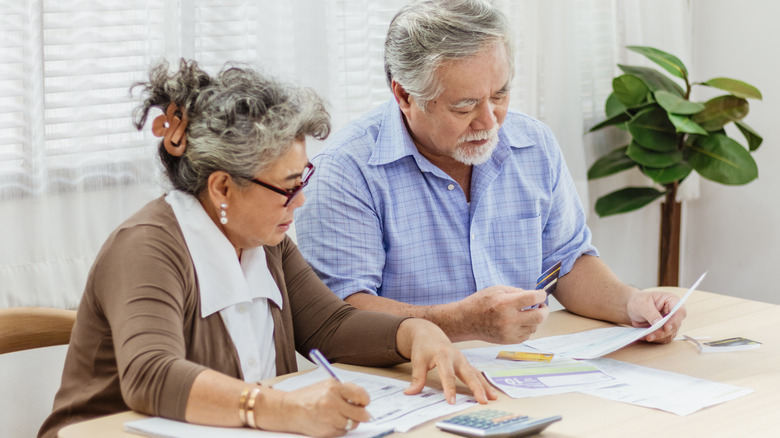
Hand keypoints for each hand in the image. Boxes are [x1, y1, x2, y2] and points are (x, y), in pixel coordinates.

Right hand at [256, 379, 370, 436]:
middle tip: (362, 414)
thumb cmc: (308, 396)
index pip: (361, 396)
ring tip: (339, 416)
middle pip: (360, 414)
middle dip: (363, 415)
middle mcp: (331, 402)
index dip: (365, 401)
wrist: (289, 409)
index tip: (364, 402)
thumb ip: (345, 390)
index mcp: (333, 387)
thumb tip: (363, 400)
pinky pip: (342, 432)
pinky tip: (331, 422)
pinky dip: (340, 428)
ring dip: (350, 422)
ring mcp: (328, 418)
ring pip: (352, 424)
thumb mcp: (326, 385)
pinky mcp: (326, 431)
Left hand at [397, 319, 498, 403]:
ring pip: (476, 374)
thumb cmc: (423, 347)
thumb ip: (417, 378)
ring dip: (485, 386)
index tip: (452, 401)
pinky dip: (484, 383)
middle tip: (482, 401)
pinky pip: (476, 373)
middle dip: (476, 388)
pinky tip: (491, 393)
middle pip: (468, 373)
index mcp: (443, 355)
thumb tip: (410, 393)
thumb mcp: (417, 360)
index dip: (449, 388)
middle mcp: (456, 357)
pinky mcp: (465, 363)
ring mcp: (462, 360)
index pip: (447, 374)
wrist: (429, 333)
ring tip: (493, 398)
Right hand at [455, 285, 549, 342]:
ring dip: (534, 319)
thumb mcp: (496, 289)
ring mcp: (509, 332)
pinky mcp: (508, 340)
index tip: (540, 294)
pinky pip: (526, 335)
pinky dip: (527, 328)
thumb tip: (533, 297)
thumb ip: (516, 291)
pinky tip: (519, 322)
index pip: (533, 298)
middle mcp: (509, 319)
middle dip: (544, 309)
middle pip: (540, 317)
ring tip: (527, 314)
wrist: (465, 321)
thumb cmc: (480, 303)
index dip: (541, 294)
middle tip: (541, 306)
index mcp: (506, 303)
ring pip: (534, 327)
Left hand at [626, 291, 685, 342]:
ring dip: (659, 337)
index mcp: (671, 300)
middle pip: (675, 325)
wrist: (631, 306)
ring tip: (647, 337)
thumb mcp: (642, 303)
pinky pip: (663, 338)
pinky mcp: (664, 331)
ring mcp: (670, 323)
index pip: (680, 311)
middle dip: (664, 332)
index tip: (666, 327)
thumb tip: (658, 323)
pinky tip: (646, 337)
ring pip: (670, 334)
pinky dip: (655, 339)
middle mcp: (673, 313)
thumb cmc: (638, 300)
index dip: (675, 320)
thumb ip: (651, 313)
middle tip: (652, 334)